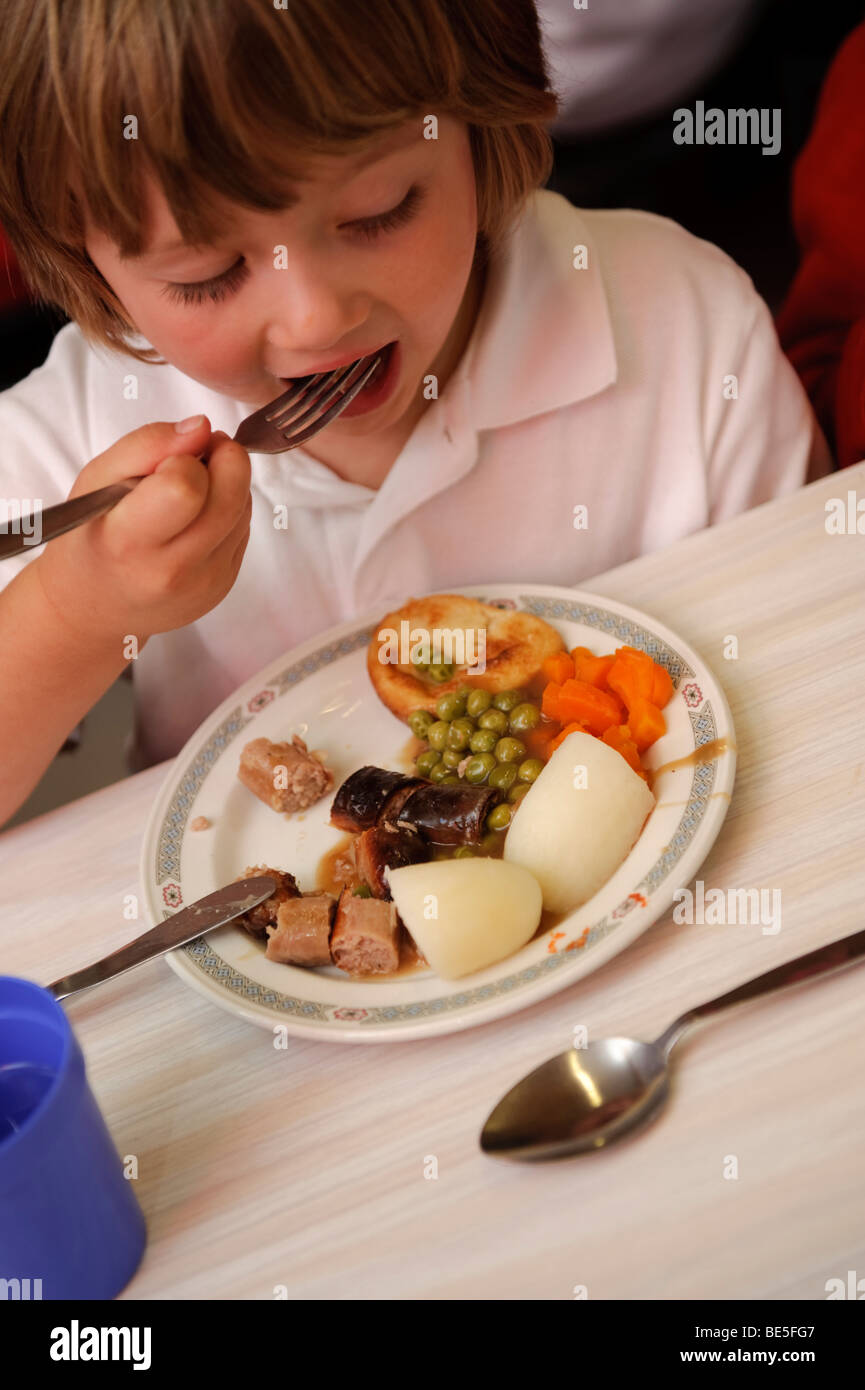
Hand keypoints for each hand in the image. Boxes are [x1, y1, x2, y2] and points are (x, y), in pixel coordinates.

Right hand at [35, 416, 251, 645]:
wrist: (96, 605)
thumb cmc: (92, 537)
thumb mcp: (97, 480)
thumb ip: (147, 445)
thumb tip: (201, 427)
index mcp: (130, 542)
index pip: (186, 486)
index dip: (185, 458)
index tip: (170, 458)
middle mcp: (173, 570)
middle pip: (232, 495)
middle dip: (224, 458)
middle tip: (198, 455)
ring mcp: (205, 583)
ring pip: (244, 508)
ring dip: (227, 485)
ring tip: (189, 490)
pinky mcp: (225, 586)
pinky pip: (244, 530)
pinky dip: (228, 511)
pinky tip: (196, 517)